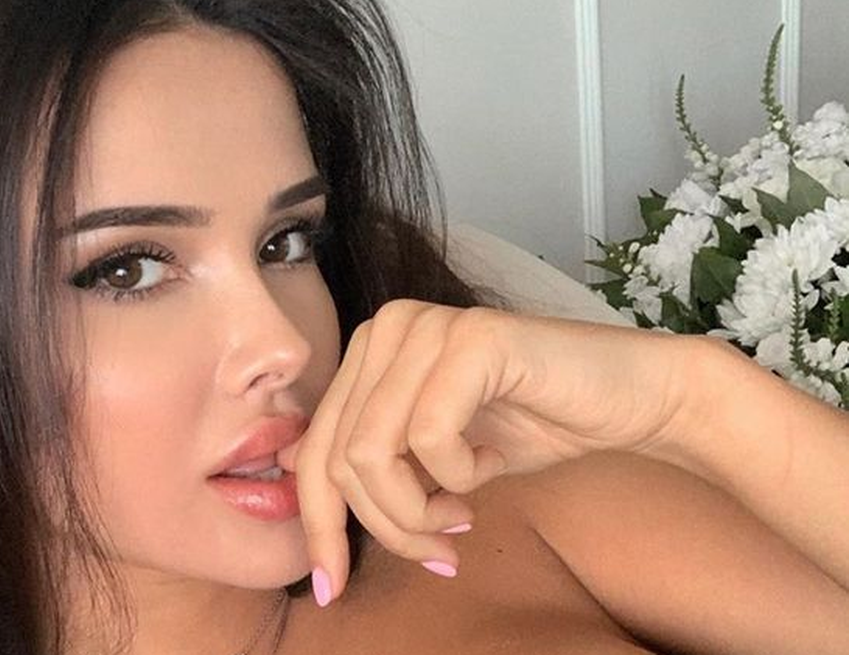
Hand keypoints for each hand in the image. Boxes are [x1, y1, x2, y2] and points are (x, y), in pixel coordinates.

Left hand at [282, 299, 699, 604]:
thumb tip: (283, 473)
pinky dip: (457, 476)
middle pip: (339, 458)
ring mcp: (426, 326)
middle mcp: (388, 327)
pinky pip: (428, 438)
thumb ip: (369, 456)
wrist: (631, 399)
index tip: (330, 587)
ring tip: (462, 516)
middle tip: (439, 551)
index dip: (318, 525)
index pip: (315, 448)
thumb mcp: (433, 455)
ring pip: (370, 453)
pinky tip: (488, 467)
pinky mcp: (469, 339)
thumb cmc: (532, 427)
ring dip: (416, 511)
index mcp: (371, 349)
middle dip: (384, 528)